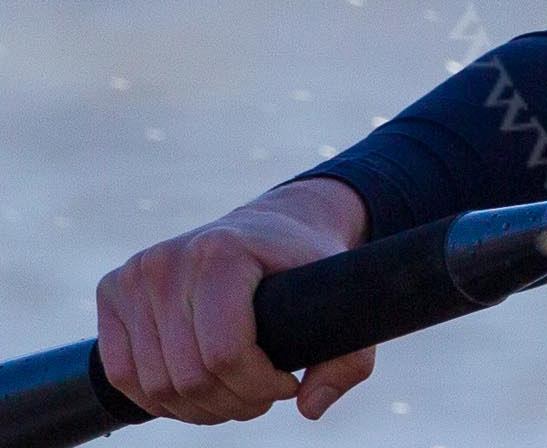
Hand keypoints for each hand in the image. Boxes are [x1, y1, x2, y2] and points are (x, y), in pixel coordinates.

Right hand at [95, 178, 371, 423]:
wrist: (272, 226)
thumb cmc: (307, 266)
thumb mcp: (343, 301)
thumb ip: (347, 360)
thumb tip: (311, 407)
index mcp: (221, 252)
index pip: (226, 353)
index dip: (260, 386)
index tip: (289, 382)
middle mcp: (168, 261)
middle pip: (190, 377)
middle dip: (235, 402)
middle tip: (264, 393)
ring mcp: (134, 275)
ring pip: (155, 386)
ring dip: (200, 407)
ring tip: (236, 390)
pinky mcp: (113, 291)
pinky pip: (122, 375)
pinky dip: (160, 398)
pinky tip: (199, 386)